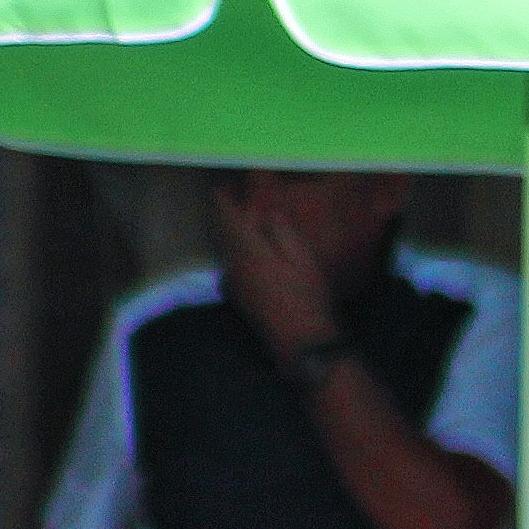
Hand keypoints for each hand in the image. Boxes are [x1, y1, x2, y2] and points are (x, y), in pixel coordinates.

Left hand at [214, 189, 336, 359]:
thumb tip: (269, 213)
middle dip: (226, 214)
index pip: (228, 219)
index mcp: (249, 253)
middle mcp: (234, 267)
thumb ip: (282, 231)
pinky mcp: (239, 298)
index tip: (221, 184)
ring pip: (227, 250)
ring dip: (231, 233)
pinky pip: (232, 265)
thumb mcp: (303, 259)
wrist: (302, 343)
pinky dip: (236, 251)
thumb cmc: (307, 298)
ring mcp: (235, 285)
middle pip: (224, 233)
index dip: (223, 199)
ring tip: (244, 220)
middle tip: (232, 196)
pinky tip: (250, 251)